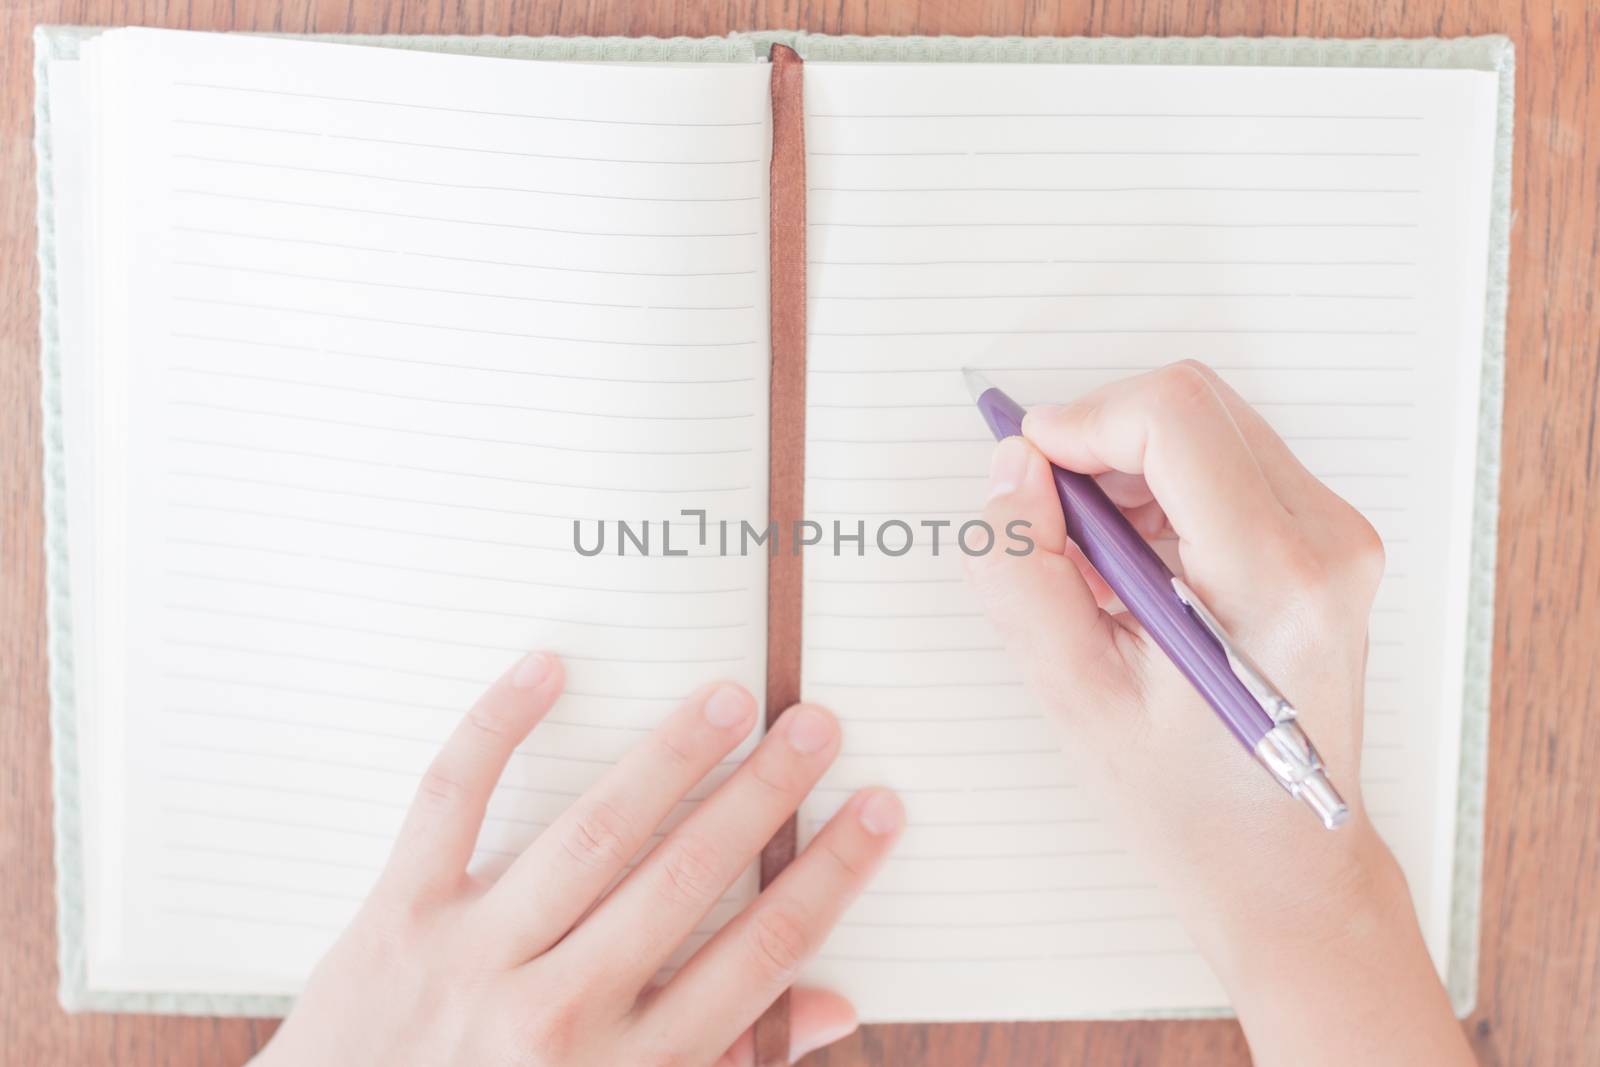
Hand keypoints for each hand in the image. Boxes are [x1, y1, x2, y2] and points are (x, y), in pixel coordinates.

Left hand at [251, 657, 902, 1066]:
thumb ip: (730, 1066)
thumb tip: (835, 1006)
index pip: (760, 957)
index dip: (831, 878)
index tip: (877, 811)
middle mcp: (559, 1015)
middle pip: (687, 881)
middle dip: (764, 797)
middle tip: (815, 726)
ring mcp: (472, 960)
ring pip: (592, 835)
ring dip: (670, 759)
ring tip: (729, 699)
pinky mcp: (396, 917)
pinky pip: (449, 802)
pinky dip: (497, 728)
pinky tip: (549, 667)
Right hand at [966, 360, 1473, 1065]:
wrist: (1286, 868)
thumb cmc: (1190, 805)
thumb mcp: (1075, 698)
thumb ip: (1023, 573)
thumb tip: (1012, 469)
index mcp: (1274, 581)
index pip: (1172, 418)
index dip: (1079, 421)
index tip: (1025, 466)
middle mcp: (1326, 541)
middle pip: (1190, 404)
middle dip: (1099, 445)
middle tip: (1052, 528)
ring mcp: (1336, 537)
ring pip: (1205, 425)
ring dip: (1127, 472)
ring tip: (1096, 572)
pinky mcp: (1326, 541)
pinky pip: (1225, 462)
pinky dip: (1160, 492)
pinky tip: (1136, 573)